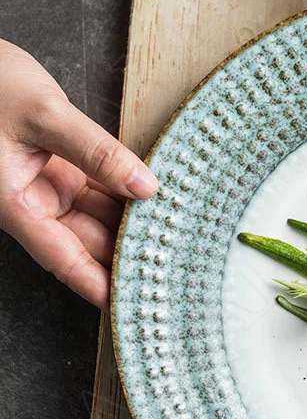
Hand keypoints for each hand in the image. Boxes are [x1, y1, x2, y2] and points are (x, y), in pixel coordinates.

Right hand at [0, 39, 157, 310]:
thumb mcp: (43, 114)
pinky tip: (159, 203)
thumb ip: (96, 151)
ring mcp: (49, 187)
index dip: (97, 286)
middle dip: (127, 258)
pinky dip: (127, 196)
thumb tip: (146, 186)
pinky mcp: (60, 169)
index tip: (130, 305)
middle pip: (88, 243)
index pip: (65, 258)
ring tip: (177, 242)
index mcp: (17, 205)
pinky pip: (100, 191)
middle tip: (173, 273)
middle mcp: (34, 203)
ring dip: (132, 227)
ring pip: (98, 218)